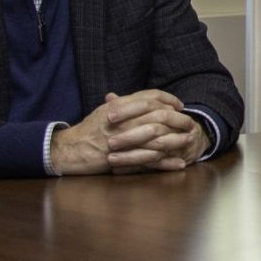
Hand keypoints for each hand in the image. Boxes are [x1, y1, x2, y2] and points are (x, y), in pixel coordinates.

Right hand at [51, 90, 199, 174]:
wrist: (70, 151)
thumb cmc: (88, 130)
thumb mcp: (104, 111)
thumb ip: (124, 104)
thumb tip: (145, 99)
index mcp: (119, 106)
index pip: (150, 97)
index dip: (167, 99)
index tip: (179, 105)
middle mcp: (123, 120)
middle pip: (159, 115)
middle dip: (178, 119)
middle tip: (191, 123)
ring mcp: (123, 139)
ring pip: (158, 137)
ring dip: (177, 140)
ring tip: (190, 142)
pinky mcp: (123, 158)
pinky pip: (150, 160)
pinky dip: (167, 162)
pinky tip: (179, 163)